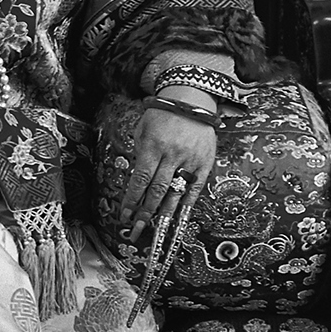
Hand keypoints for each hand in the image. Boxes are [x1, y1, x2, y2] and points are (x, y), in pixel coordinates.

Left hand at [119, 91, 216, 241]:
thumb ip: (140, 154)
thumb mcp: (143, 129)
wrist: (191, 101)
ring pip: (176, 194)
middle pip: (157, 191)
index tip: (125, 215)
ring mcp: (190, 161)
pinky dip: (185, 205)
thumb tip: (138, 181)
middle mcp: (172, 156)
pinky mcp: (205, 165)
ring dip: (163, 215)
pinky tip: (177, 218)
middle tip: (136, 230)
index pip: (141, 180)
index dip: (132, 200)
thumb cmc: (162, 114)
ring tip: (154, 230)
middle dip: (145, 213)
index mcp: (154, 146)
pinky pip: (194, 190)